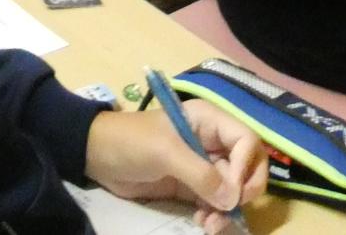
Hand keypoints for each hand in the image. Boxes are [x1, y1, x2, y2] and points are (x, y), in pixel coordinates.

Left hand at [85, 101, 266, 234]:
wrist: (97, 157)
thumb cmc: (131, 142)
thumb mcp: (165, 152)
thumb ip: (200, 174)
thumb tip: (232, 199)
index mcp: (209, 121)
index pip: (247, 140)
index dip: (247, 165)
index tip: (234, 188)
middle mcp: (212, 142)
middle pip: (248, 166)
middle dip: (243, 191)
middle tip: (231, 209)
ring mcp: (203, 166)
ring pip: (233, 189)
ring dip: (228, 209)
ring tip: (210, 225)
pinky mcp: (192, 188)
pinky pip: (215, 203)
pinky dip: (215, 215)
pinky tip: (202, 223)